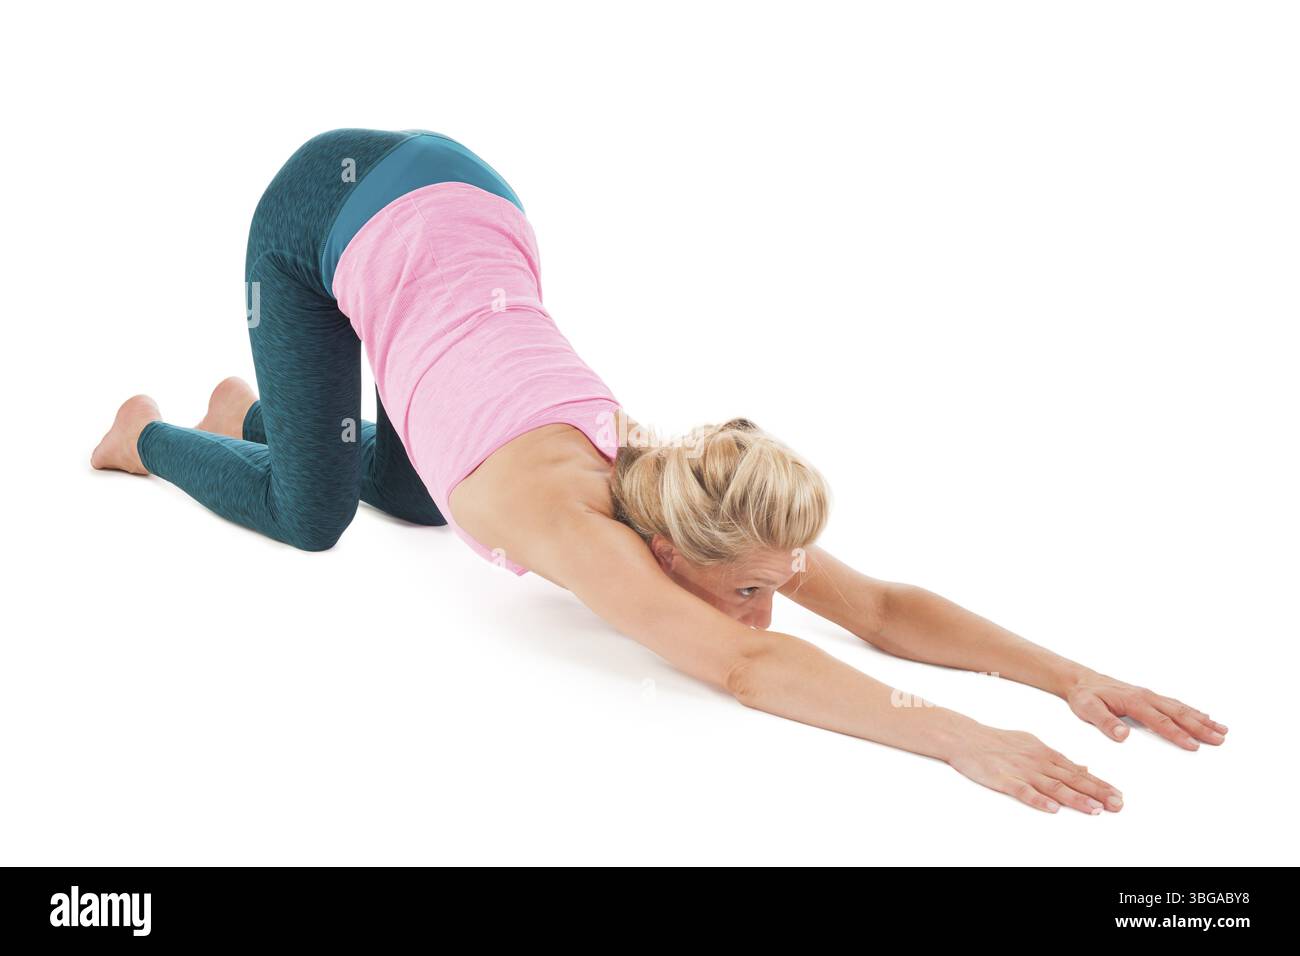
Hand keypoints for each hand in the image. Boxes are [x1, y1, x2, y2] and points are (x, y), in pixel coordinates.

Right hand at [947, 723, 1122, 813]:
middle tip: (1117, 804)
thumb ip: (1058, 759)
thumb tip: (1082, 768)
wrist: (965, 737)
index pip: (1077, 771)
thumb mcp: (1032, 744)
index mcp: (1045, 753)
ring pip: (1052, 786)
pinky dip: (1038, 800)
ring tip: (1095, 809)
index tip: (1117, 794)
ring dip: (1075, 799)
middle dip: (1096, 793)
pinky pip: (1022, 791)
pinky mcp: (1002, 779)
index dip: (1099, 783)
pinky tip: (1051, 808)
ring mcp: (1020, 771)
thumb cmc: (997, 741)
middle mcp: (1037, 762)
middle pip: (1071, 779)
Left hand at [1064, 671, 1227, 748]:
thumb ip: (1105, 722)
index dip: (1178, 734)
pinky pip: (1174, 704)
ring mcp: (1149, 695)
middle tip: (1220, 739)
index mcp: (1133, 701)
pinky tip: (1203, 717)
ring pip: (1180, 708)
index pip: (1160, 721)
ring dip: (1201, 719)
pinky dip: (1192, 711)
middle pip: (1178, 713)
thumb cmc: (1084, 696)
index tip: (1195, 746)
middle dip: (1200, 727)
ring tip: (1221, 730)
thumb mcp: (1087, 709)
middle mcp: (1146, 696)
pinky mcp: (1148, 696)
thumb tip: (1123, 735)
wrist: (1080, 680)